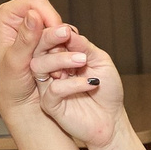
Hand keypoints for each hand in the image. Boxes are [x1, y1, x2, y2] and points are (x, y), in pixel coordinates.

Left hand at [0, 0, 63, 114]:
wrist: (20, 103)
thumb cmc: (11, 85)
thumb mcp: (16, 62)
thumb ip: (25, 38)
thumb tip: (33, 14)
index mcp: (6, 16)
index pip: (35, 2)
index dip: (49, 17)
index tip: (56, 38)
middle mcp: (20, 19)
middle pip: (49, 12)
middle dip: (56, 35)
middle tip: (55, 56)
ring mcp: (34, 30)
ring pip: (59, 27)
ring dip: (62, 46)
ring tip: (56, 67)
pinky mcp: (46, 41)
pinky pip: (63, 40)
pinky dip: (65, 52)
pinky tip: (59, 68)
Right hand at [23, 17, 123, 148]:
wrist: (112, 120)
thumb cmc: (106, 90)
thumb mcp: (100, 61)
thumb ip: (83, 46)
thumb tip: (67, 30)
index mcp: (60, 56)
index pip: (49, 38)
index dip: (54, 31)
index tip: (67, 29)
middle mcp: (51, 70)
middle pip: (38, 49)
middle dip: (50, 38)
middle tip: (65, 34)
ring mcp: (48, 87)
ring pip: (39, 67)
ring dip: (60, 59)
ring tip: (82, 60)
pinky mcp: (50, 105)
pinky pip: (53, 90)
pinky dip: (72, 84)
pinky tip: (90, 84)